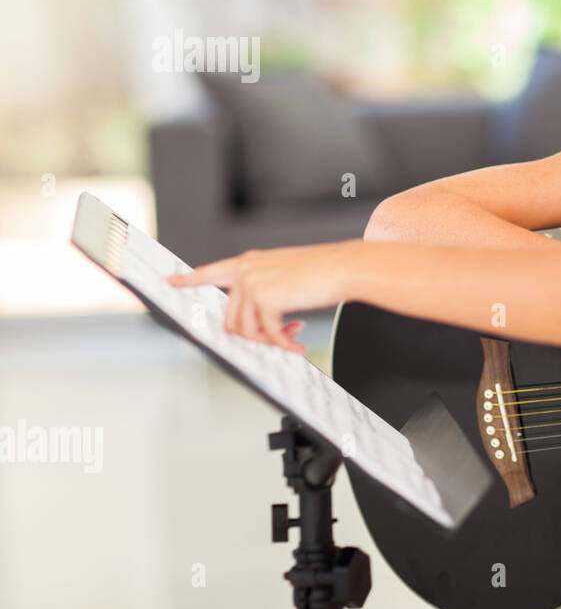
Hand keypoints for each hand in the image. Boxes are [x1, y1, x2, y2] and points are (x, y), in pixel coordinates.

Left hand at [166, 241, 360, 350]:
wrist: (343, 267)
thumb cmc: (324, 270)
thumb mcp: (287, 273)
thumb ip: (266, 289)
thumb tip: (260, 319)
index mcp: (249, 262)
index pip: (210, 271)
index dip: (188, 279)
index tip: (169, 282)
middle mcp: (245, 271)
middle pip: (231, 318)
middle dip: (255, 336)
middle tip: (281, 338)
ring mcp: (252, 284)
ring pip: (245, 330)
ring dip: (269, 341)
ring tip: (292, 339)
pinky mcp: (265, 298)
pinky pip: (267, 334)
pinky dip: (283, 344)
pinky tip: (298, 346)